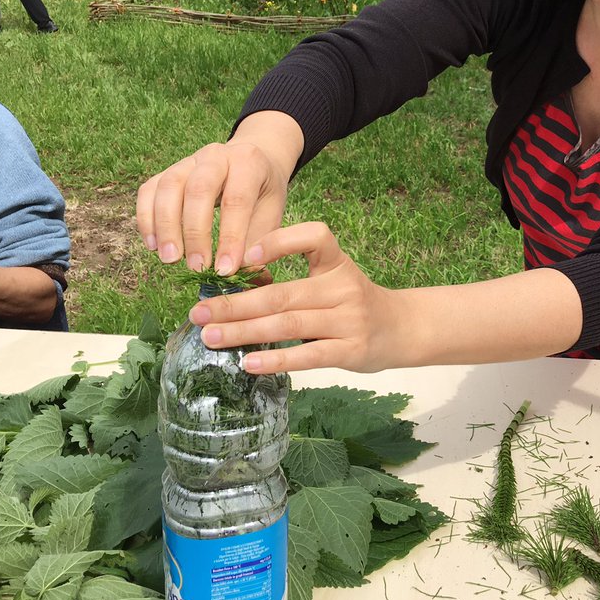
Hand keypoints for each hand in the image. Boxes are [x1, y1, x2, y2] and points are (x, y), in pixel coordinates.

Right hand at [136, 111, 303, 274]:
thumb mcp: (272, 212)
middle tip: (196, 267)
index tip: (225, 270)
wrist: (250, 160)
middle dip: (194, 232)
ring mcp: (187, 161)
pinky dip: (146, 218)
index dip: (230, 238)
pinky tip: (152, 245)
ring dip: (165, 227)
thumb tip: (241, 278)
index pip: (236, 200)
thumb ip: (258, 242)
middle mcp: (215, 156)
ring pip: (168, 187)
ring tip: (169, 259)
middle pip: (198, 190)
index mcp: (248, 163)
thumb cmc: (261, 193)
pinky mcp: (167, 171)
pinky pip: (149, 191)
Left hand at [192, 222, 401, 373]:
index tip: (241, 256)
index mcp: (337, 262)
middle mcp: (343, 287)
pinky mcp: (351, 350)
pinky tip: (248, 363)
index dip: (278, 242)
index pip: (314, 236)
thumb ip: (294, 282)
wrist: (402, 329)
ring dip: (244, 331)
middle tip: (197, 311)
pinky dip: (276, 359)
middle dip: (235, 303)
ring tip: (210, 336)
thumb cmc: (353, 302)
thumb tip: (232, 294)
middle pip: (282, 293)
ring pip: (289, 324)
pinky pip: (308, 356)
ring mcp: (349, 320)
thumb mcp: (333, 278)